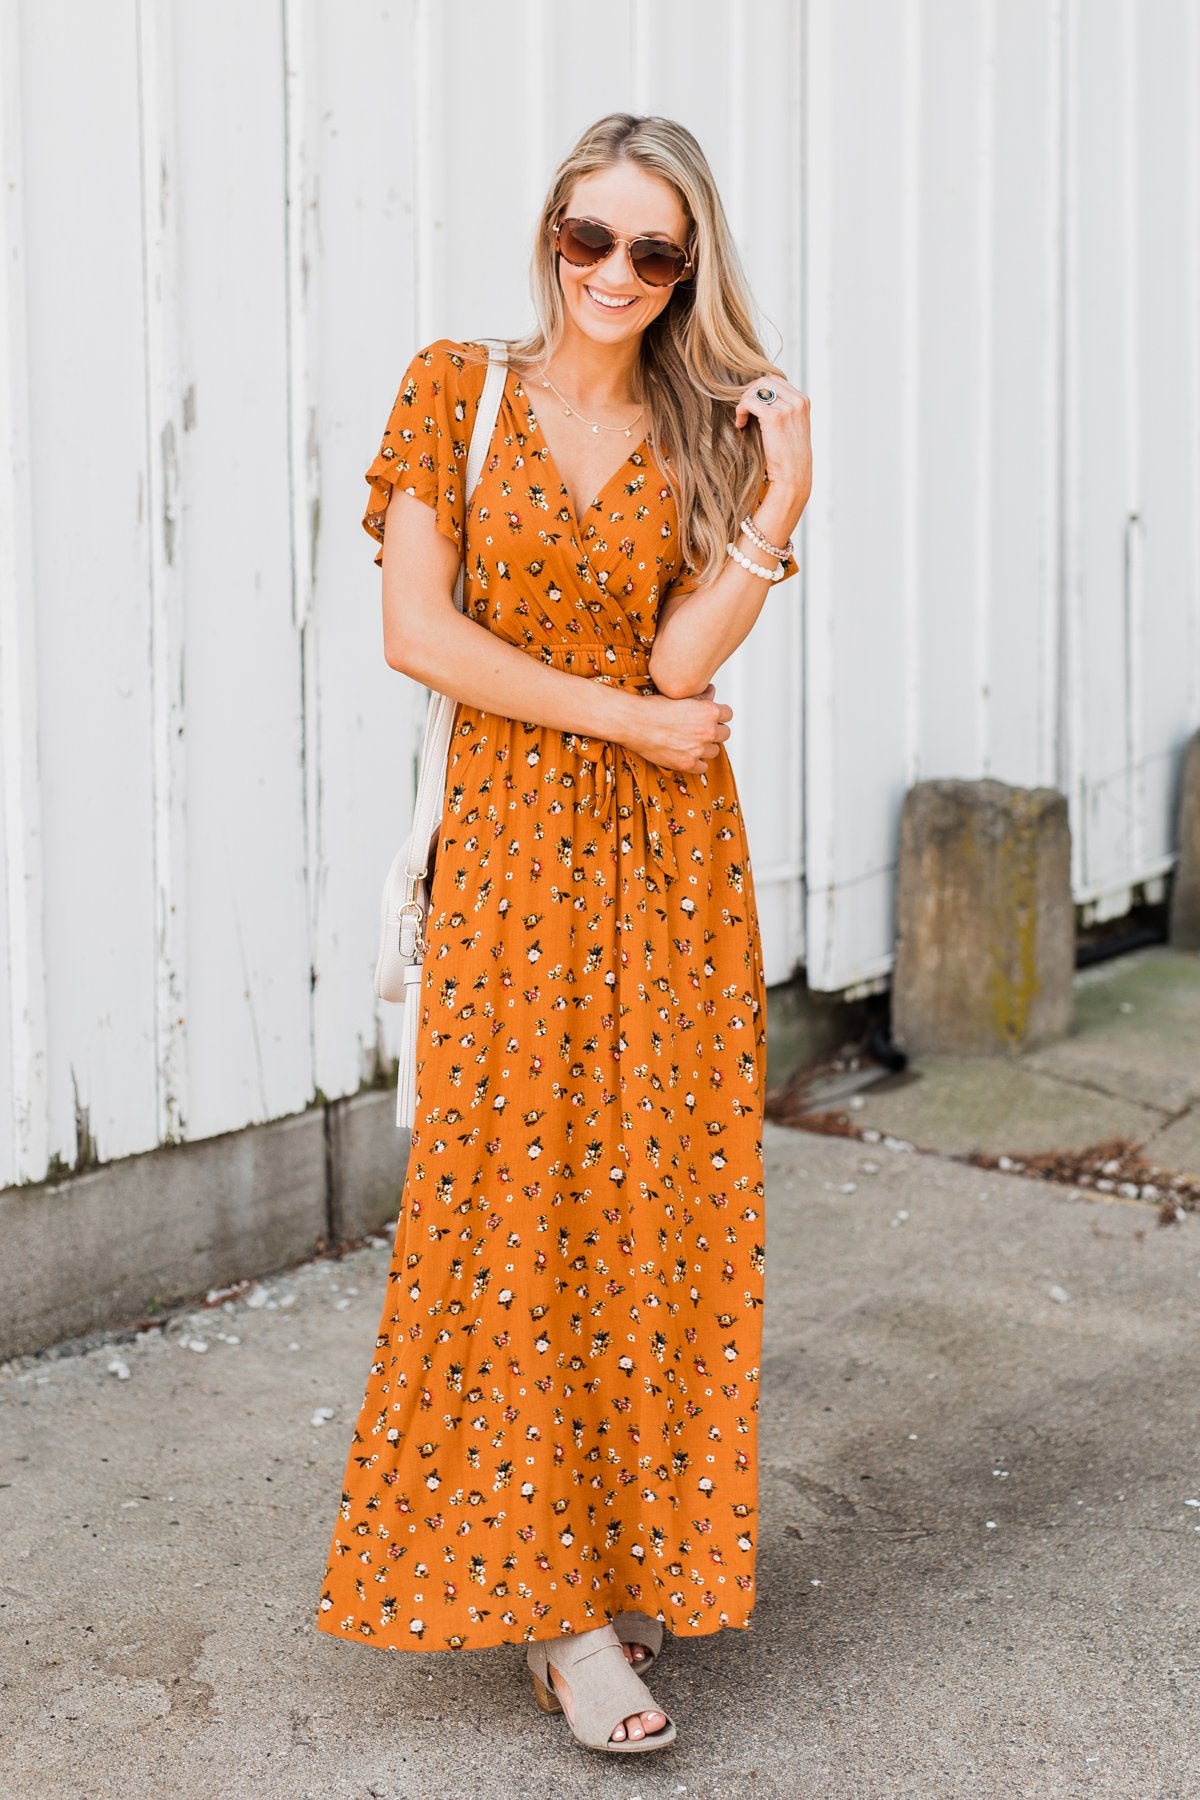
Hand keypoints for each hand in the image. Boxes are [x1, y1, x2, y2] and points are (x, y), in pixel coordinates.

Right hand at [625, 684, 732, 773]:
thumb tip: (712, 691)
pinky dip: (697, 763)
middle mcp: (707, 731)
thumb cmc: (654, 708)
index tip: (711, 718)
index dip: (719, 716)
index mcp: (709, 712)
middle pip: (724, 734)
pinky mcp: (688, 763)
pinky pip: (703, 767)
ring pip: (714, 751)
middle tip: (700, 730)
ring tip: (691, 742)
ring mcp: (699, 749)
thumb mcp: (680, 696)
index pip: (728, 715)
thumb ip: (700, 696)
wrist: (635, 723)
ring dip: (706, 748)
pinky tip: (687, 755)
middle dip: (714, 732)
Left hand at [734, 374, 811, 514]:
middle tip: (743, 410)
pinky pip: (748, 402)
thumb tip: (761, 398)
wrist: (793, 477)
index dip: (759, 389)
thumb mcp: (792, 428)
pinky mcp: (774, 418)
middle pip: (765, 380)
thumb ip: (783, 410)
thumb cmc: (789, 457)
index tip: (750, 404)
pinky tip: (740, 424)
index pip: (776, 380)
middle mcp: (798, 401)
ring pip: (756, 389)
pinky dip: (740, 411)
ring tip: (741, 419)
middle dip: (749, 392)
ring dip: (743, 401)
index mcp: (803, 401)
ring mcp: (787, 408)